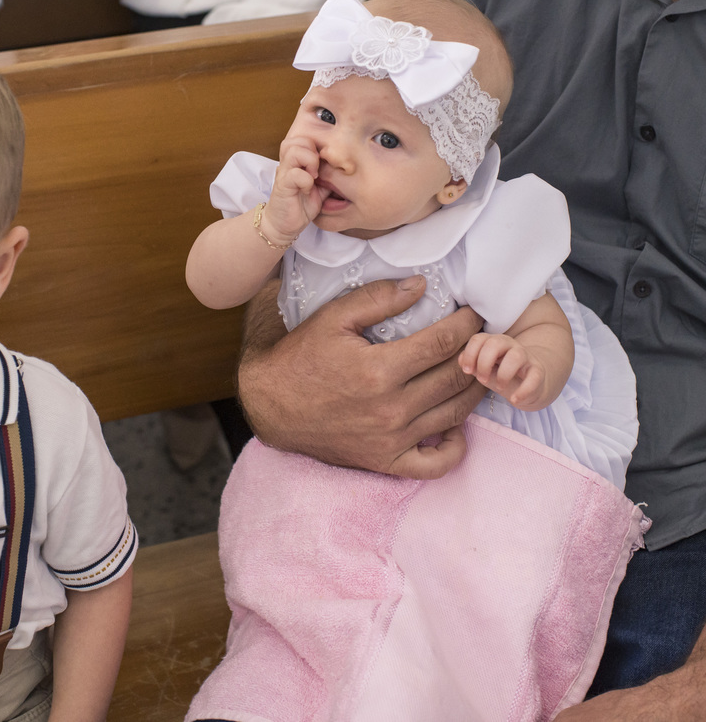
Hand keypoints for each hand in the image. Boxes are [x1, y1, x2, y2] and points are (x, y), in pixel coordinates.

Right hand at [237, 277, 486, 478]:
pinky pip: (436, 465)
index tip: (473, 313)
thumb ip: (377, 299)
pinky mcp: (386, 461)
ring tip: (475, 368)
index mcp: (379, 370)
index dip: (466, 324)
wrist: (270, 405)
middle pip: (456, 376)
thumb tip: (422, 286)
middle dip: (476, 352)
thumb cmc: (299, 357)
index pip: (444, 343)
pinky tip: (454, 424)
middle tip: (481, 337)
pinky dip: (455, 447)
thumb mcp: (331, 318)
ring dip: (474, 389)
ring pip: (455, 414)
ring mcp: (391, 440)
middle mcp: (391, 409)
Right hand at [264, 135, 323, 244]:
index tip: (322, 164)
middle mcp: (287, 164)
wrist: (283, 225)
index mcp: (295, 161)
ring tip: (313, 177)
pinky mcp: (282, 186)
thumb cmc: (301, 205)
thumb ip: (328, 173)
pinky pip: (295, 174)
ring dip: (309, 162)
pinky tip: (308, 190)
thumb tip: (344, 164)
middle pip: (298, 139)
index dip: (317, 147)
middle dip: (313, 152)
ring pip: (294, 151)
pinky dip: (306, 181)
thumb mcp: (320, 186)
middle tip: (317, 169)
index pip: (304, 138)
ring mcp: (283, 174)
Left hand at [460, 332, 548, 409]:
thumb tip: (461, 361)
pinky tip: (514, 399)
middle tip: (481, 379)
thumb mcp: (482, 369)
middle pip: (495, 343)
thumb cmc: (499, 373)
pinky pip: (535, 376)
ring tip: (499, 387)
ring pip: (516, 356)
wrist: (527, 383)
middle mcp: (509, 345)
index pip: (478, 338)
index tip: (467, 370)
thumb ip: (470, 364)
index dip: (470, 354)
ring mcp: (525, 357)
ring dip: (503, 374)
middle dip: (484, 362)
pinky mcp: (538, 371)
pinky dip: (524, 390)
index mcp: (492, 342)